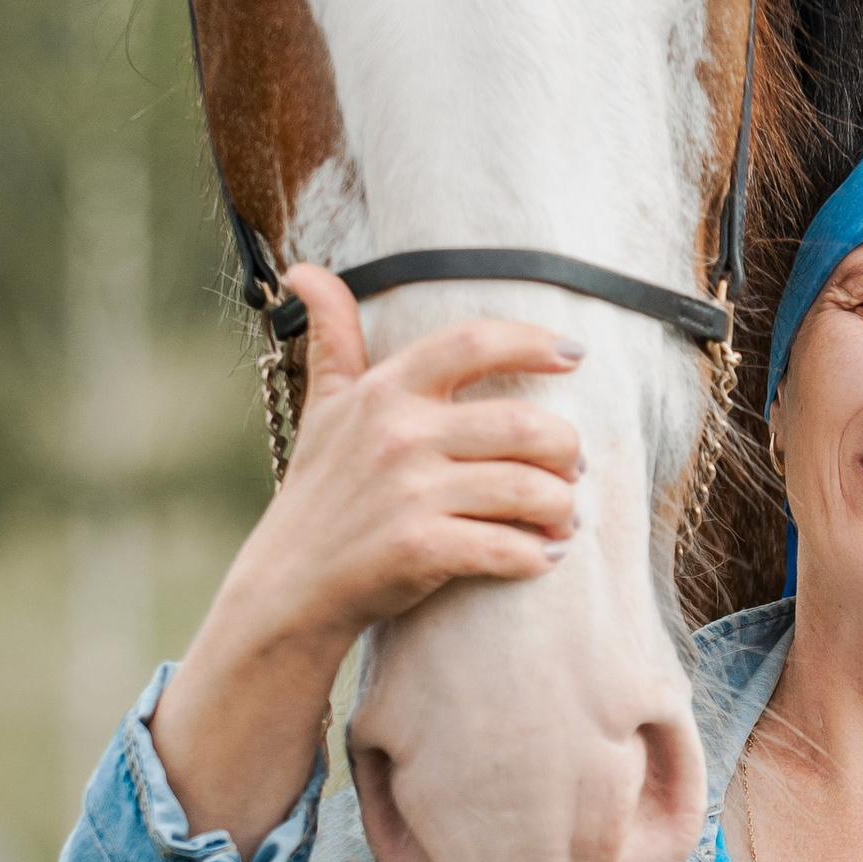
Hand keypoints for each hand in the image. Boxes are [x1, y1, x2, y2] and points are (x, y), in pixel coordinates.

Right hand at [152, 266, 584, 853]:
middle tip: (572, 466)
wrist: (289, 590)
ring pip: (528, 489)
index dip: (531, 341)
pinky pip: (508, 547)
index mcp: (384, 393)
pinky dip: (538, 555)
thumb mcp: (324, 410)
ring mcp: (408, 494)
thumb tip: (306, 271)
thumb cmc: (320, 494)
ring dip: (562, 506)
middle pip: (523, 424)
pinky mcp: (419, 550)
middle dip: (565, 447)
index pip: (471, 343)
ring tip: (563, 515)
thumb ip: (334, 339)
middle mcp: (398, 436)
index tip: (574, 353)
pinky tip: (544, 556)